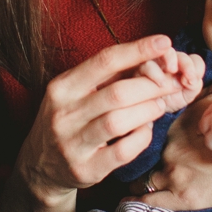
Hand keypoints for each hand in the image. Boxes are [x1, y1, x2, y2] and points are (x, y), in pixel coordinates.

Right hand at [0, 36, 201, 211]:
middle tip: (170, 83)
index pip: (105, 61)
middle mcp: (63, 114)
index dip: (138, 50)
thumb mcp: (75, 93)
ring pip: (119, 121)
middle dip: (151, 86)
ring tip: (160, 106)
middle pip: (118, 93)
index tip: (164, 42)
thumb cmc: (68, 120)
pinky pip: (123, 151)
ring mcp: (72, 144)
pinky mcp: (86, 169)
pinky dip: (141, 138)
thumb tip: (150, 54)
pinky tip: (146, 130)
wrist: (41, 167)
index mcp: (62, 87)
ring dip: (148, 111)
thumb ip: (106, 76)